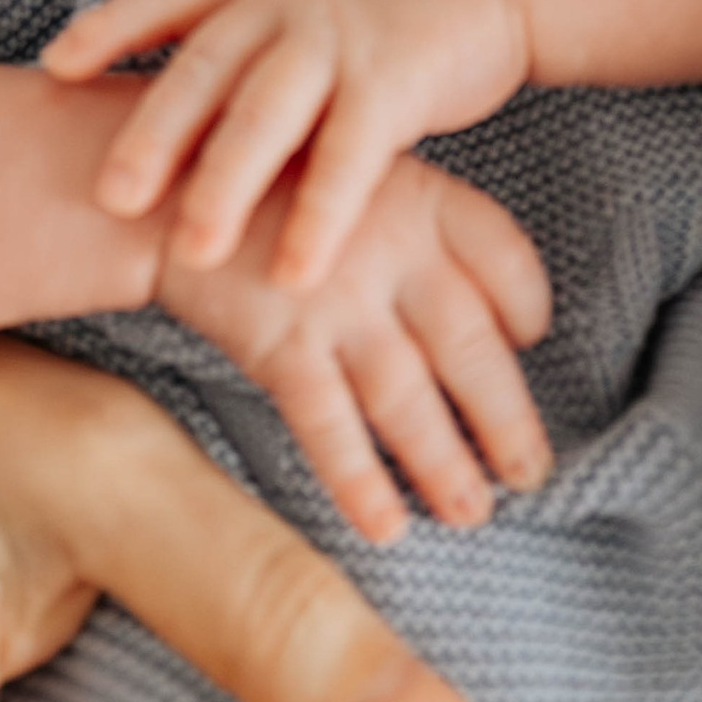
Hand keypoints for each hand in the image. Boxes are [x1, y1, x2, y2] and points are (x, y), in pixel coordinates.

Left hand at [44, 0, 531, 287]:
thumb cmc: (378, 14)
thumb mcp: (295, 5)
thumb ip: (234, 52)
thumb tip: (150, 117)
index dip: (109, 29)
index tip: (53, 66)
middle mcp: (287, 2)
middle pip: (206, 70)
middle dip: (153, 135)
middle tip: (107, 198)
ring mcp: (341, 36)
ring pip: (268, 114)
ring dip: (226, 186)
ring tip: (192, 254)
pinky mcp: (396, 79)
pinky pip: (349, 156)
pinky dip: (319, 216)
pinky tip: (294, 271)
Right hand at [160, 154, 553, 543]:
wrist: (171, 191)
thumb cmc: (280, 189)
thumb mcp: (361, 177)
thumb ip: (426, 232)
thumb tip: (494, 317)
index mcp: (423, 198)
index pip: (507, 260)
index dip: (527, 308)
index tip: (530, 343)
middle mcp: (392, 250)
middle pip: (471, 346)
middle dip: (505, 420)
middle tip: (528, 474)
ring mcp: (337, 300)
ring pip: (408, 398)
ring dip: (444, 465)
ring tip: (470, 512)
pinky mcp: (281, 342)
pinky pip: (331, 425)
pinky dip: (361, 481)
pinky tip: (386, 525)